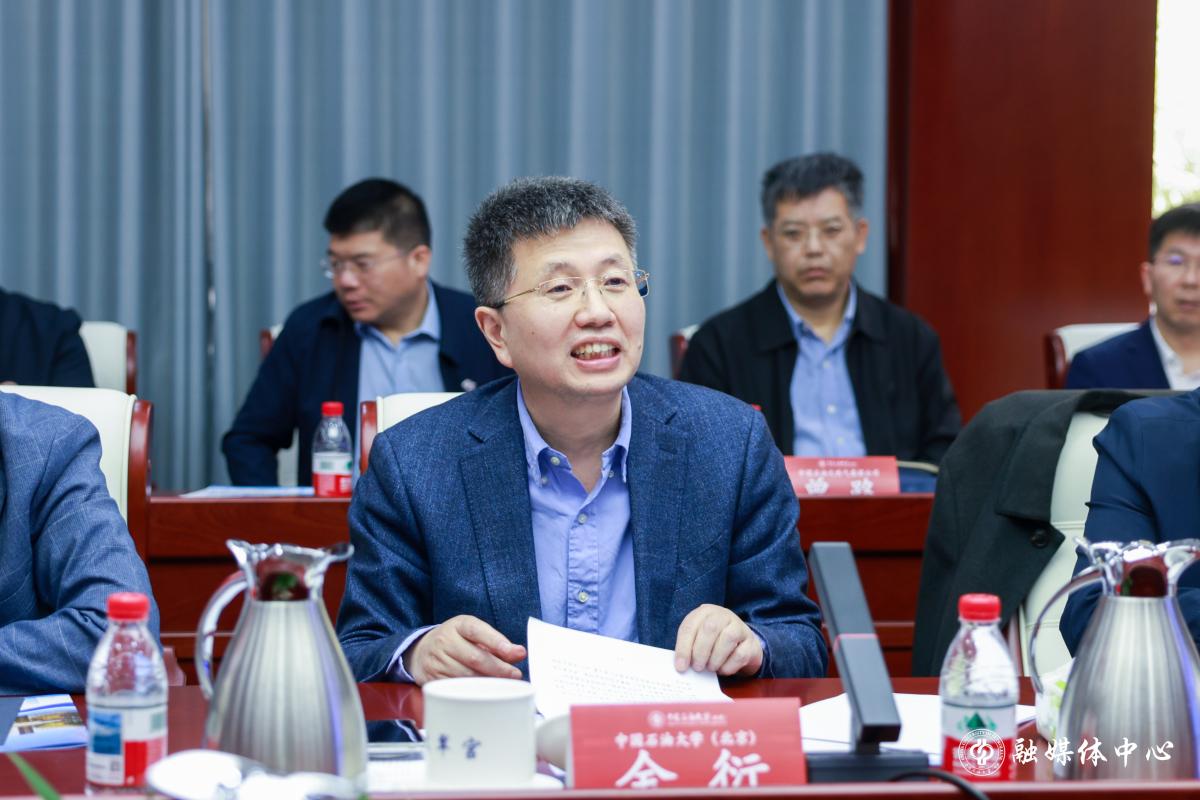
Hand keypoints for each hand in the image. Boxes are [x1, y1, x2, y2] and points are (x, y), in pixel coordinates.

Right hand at [404, 615, 525, 684]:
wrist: (421, 651)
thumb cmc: (456, 641)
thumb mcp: (474, 633)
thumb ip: (497, 642)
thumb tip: (519, 653)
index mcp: (458, 625)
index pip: (478, 631)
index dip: (497, 642)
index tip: (517, 653)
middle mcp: (444, 640)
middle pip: (475, 657)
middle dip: (499, 668)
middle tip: (515, 675)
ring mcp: (436, 660)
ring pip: (466, 675)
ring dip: (488, 682)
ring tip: (504, 685)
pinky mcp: (432, 679)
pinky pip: (456, 688)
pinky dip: (473, 691)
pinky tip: (485, 692)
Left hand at [673, 604, 762, 676]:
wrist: (742, 642)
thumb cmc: (714, 641)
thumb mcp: (698, 638)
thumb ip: (689, 648)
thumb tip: (681, 666)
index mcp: (704, 612)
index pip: (690, 627)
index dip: (683, 648)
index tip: (680, 666)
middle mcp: (722, 615)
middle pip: (709, 629)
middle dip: (700, 652)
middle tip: (697, 667)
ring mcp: (739, 626)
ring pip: (727, 639)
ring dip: (715, 659)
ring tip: (710, 668)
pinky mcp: (751, 642)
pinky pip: (740, 654)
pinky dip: (728, 666)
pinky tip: (722, 669)